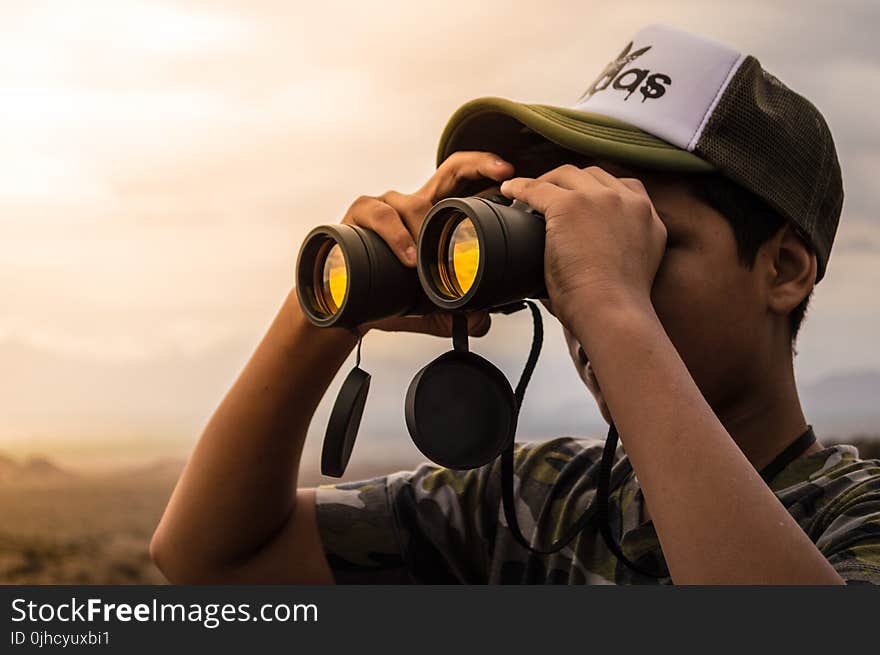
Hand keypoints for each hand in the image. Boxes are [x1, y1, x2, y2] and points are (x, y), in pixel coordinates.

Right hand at [341, 151, 514, 337]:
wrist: (343, 305)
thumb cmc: (387, 295)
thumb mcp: (429, 308)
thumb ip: (458, 313)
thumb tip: (483, 320)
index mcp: (434, 218)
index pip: (465, 184)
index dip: (489, 172)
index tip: (512, 174)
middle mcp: (414, 204)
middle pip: (450, 170)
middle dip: (479, 164)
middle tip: (503, 173)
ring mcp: (387, 204)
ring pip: (413, 202)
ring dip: (424, 228)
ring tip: (426, 259)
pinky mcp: (360, 212)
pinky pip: (380, 215)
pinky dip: (396, 236)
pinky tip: (407, 258)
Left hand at [500, 165, 666, 334]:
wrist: (612, 312)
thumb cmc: (614, 305)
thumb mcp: (630, 266)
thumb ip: (617, 247)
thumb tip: (585, 254)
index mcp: (648, 217)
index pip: (622, 187)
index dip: (596, 190)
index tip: (580, 200)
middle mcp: (630, 201)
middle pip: (593, 175)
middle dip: (569, 182)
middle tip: (548, 196)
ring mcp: (601, 199)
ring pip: (566, 175)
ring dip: (546, 182)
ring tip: (527, 196)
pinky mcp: (570, 205)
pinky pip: (537, 188)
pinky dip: (520, 188)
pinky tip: (509, 192)